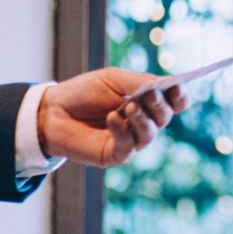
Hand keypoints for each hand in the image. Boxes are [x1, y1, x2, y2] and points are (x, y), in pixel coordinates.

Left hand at [39, 68, 187, 166]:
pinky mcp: (116, 154)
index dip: (180, 95)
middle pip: (166, 117)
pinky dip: (122, 130)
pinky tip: (111, 119)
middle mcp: (143, 121)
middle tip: (148, 95)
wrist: (53, 111)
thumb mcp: (112, 80)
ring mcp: (131, 139)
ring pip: (150, 134)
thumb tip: (164, 85)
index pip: (174, 102)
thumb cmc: (84, 93)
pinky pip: (129, 146)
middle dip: (160, 105)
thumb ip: (138, 82)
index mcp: (146, 101)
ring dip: (142, 119)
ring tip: (129, 107)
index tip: (176, 87)